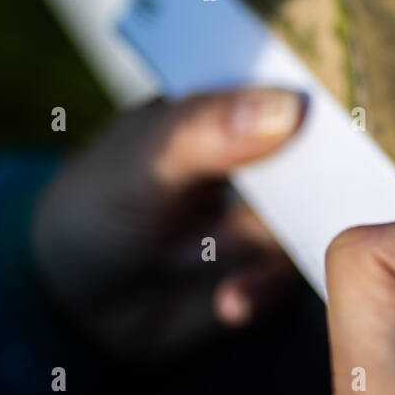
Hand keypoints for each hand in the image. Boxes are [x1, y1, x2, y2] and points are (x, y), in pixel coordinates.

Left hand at [32, 88, 307, 358]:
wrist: (71, 303)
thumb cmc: (94, 208)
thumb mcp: (142, 162)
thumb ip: (207, 132)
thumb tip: (291, 107)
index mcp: (229, 109)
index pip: (286, 91)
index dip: (311, 102)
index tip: (322, 123)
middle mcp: (261, 161)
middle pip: (321, 158)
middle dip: (323, 183)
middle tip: (292, 208)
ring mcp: (267, 218)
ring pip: (316, 223)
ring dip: (281, 252)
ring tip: (240, 284)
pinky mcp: (266, 272)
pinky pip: (291, 279)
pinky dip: (265, 291)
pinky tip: (229, 302)